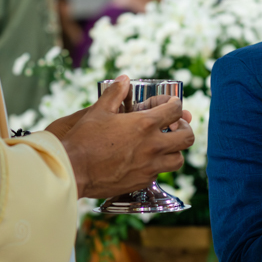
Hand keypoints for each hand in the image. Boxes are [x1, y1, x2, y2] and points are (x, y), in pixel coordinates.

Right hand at [55, 75, 194, 197]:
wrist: (74, 170)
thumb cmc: (84, 139)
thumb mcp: (99, 110)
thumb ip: (115, 93)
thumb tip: (124, 79)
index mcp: (145, 124)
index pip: (175, 110)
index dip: (175, 104)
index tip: (169, 105)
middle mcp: (153, 146)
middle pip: (187, 137)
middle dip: (185, 128)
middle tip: (176, 126)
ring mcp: (150, 166)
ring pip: (178, 160)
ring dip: (175, 150)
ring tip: (165, 145)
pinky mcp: (143, 182)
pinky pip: (160, 173)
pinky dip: (157, 165)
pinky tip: (145, 160)